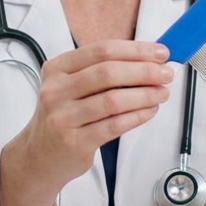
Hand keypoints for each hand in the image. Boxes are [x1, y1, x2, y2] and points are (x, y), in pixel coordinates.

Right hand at [5, 40, 172, 192]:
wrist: (38, 155)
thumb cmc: (63, 116)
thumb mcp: (70, 86)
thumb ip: (102, 71)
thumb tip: (148, 60)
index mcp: (57, 68)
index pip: (101, 50)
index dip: (135, 50)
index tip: (160, 53)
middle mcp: (56, 90)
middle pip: (108, 73)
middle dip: (144, 71)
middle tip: (166, 74)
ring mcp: (63, 117)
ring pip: (113, 100)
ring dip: (145, 95)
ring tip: (162, 93)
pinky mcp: (74, 142)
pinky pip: (114, 125)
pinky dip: (137, 116)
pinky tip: (149, 111)